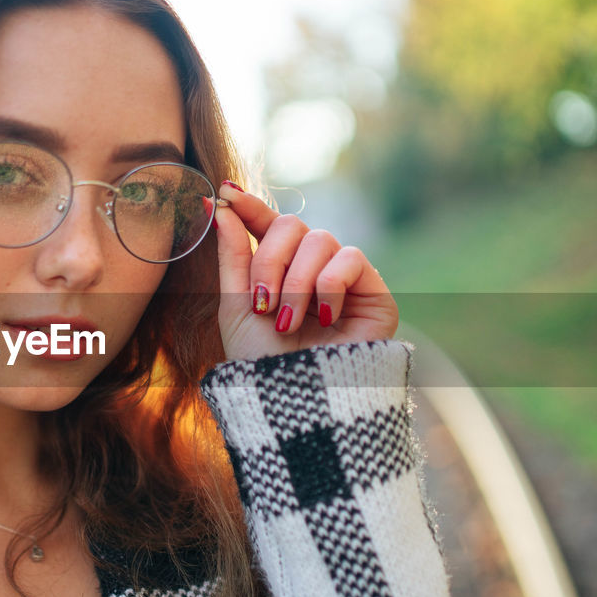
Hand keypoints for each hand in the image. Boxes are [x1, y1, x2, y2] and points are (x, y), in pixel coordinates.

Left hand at [211, 180, 398, 362]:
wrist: (296, 404)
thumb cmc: (262, 363)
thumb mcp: (236, 306)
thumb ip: (232, 255)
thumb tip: (223, 205)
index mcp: (278, 272)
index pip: (267, 225)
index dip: (249, 206)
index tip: (226, 193)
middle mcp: (312, 270)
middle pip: (292, 227)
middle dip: (269, 260)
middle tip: (262, 303)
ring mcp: (344, 280)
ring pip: (320, 240)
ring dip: (296, 281)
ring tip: (288, 322)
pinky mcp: (373, 294)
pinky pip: (351, 259)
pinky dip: (329, 285)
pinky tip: (324, 318)